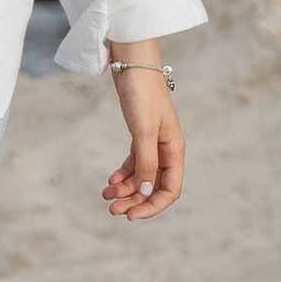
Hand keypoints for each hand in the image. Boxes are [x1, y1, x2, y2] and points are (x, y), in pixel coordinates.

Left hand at [104, 66, 183, 219]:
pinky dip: (123, 175)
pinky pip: (134, 164)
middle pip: (154, 188)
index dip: (153, 207)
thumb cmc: (142, 96)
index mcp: (175, 150)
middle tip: (112, 210)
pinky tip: (110, 181)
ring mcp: (153, 143)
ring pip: (142, 177)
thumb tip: (147, 194)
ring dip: (125, 190)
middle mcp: (167, 150)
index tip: (131, 216)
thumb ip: (147, 164)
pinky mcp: (140, 136)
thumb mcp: (144, 132)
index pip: (170, 190)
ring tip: (105, 195)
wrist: (132, 65)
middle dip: (135, 201)